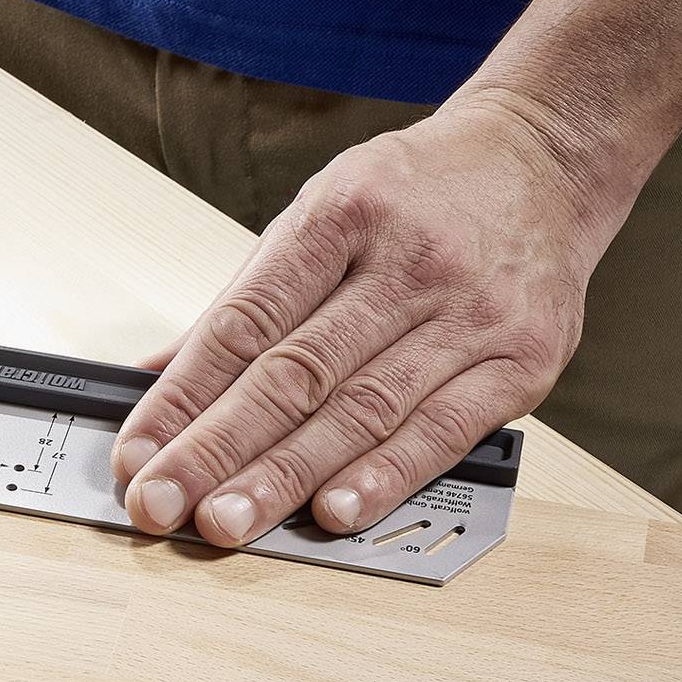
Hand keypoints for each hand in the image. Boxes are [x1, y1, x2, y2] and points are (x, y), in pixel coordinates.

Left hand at [111, 95, 629, 543]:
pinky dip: (385, 476)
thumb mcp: (320, 213)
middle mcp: (409, 262)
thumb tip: (153, 378)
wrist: (544, 160)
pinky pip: (443, 431)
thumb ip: (243, 303)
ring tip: (228, 520)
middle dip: (219, 447)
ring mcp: (472, 313)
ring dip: (287, 475)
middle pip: (298, 372)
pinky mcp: (524, 360)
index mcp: (343, 214)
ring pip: (365, 410)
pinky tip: (334, 512)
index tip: (137, 451)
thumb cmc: (416, 195)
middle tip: (163, 502)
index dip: (184, 394)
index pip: (247, 320)